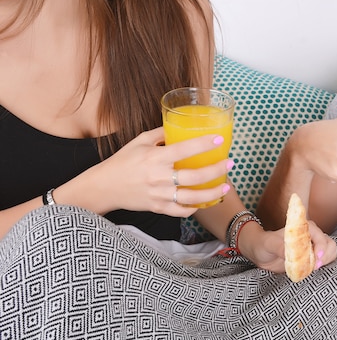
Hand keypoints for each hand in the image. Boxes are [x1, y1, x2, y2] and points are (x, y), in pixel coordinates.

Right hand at [93, 127, 231, 215]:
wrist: (104, 187)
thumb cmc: (122, 161)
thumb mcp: (139, 142)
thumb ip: (160, 134)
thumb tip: (179, 127)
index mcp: (155, 158)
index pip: (184, 149)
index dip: (203, 144)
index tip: (219, 139)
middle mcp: (159, 177)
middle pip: (194, 176)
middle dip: (216, 170)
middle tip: (230, 163)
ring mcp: (159, 195)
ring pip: (192, 197)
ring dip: (212, 193)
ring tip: (226, 186)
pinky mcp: (158, 208)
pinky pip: (181, 211)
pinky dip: (194, 208)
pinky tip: (205, 201)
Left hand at [238, 220, 336, 273]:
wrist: (261, 253)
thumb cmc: (264, 244)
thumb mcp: (269, 244)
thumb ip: (280, 247)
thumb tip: (290, 253)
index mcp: (303, 227)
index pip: (319, 235)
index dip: (321, 246)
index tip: (316, 257)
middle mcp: (311, 235)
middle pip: (329, 243)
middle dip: (326, 255)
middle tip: (315, 266)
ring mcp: (312, 246)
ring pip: (329, 252)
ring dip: (325, 261)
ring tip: (312, 268)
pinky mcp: (311, 257)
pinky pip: (323, 261)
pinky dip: (322, 266)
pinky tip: (311, 270)